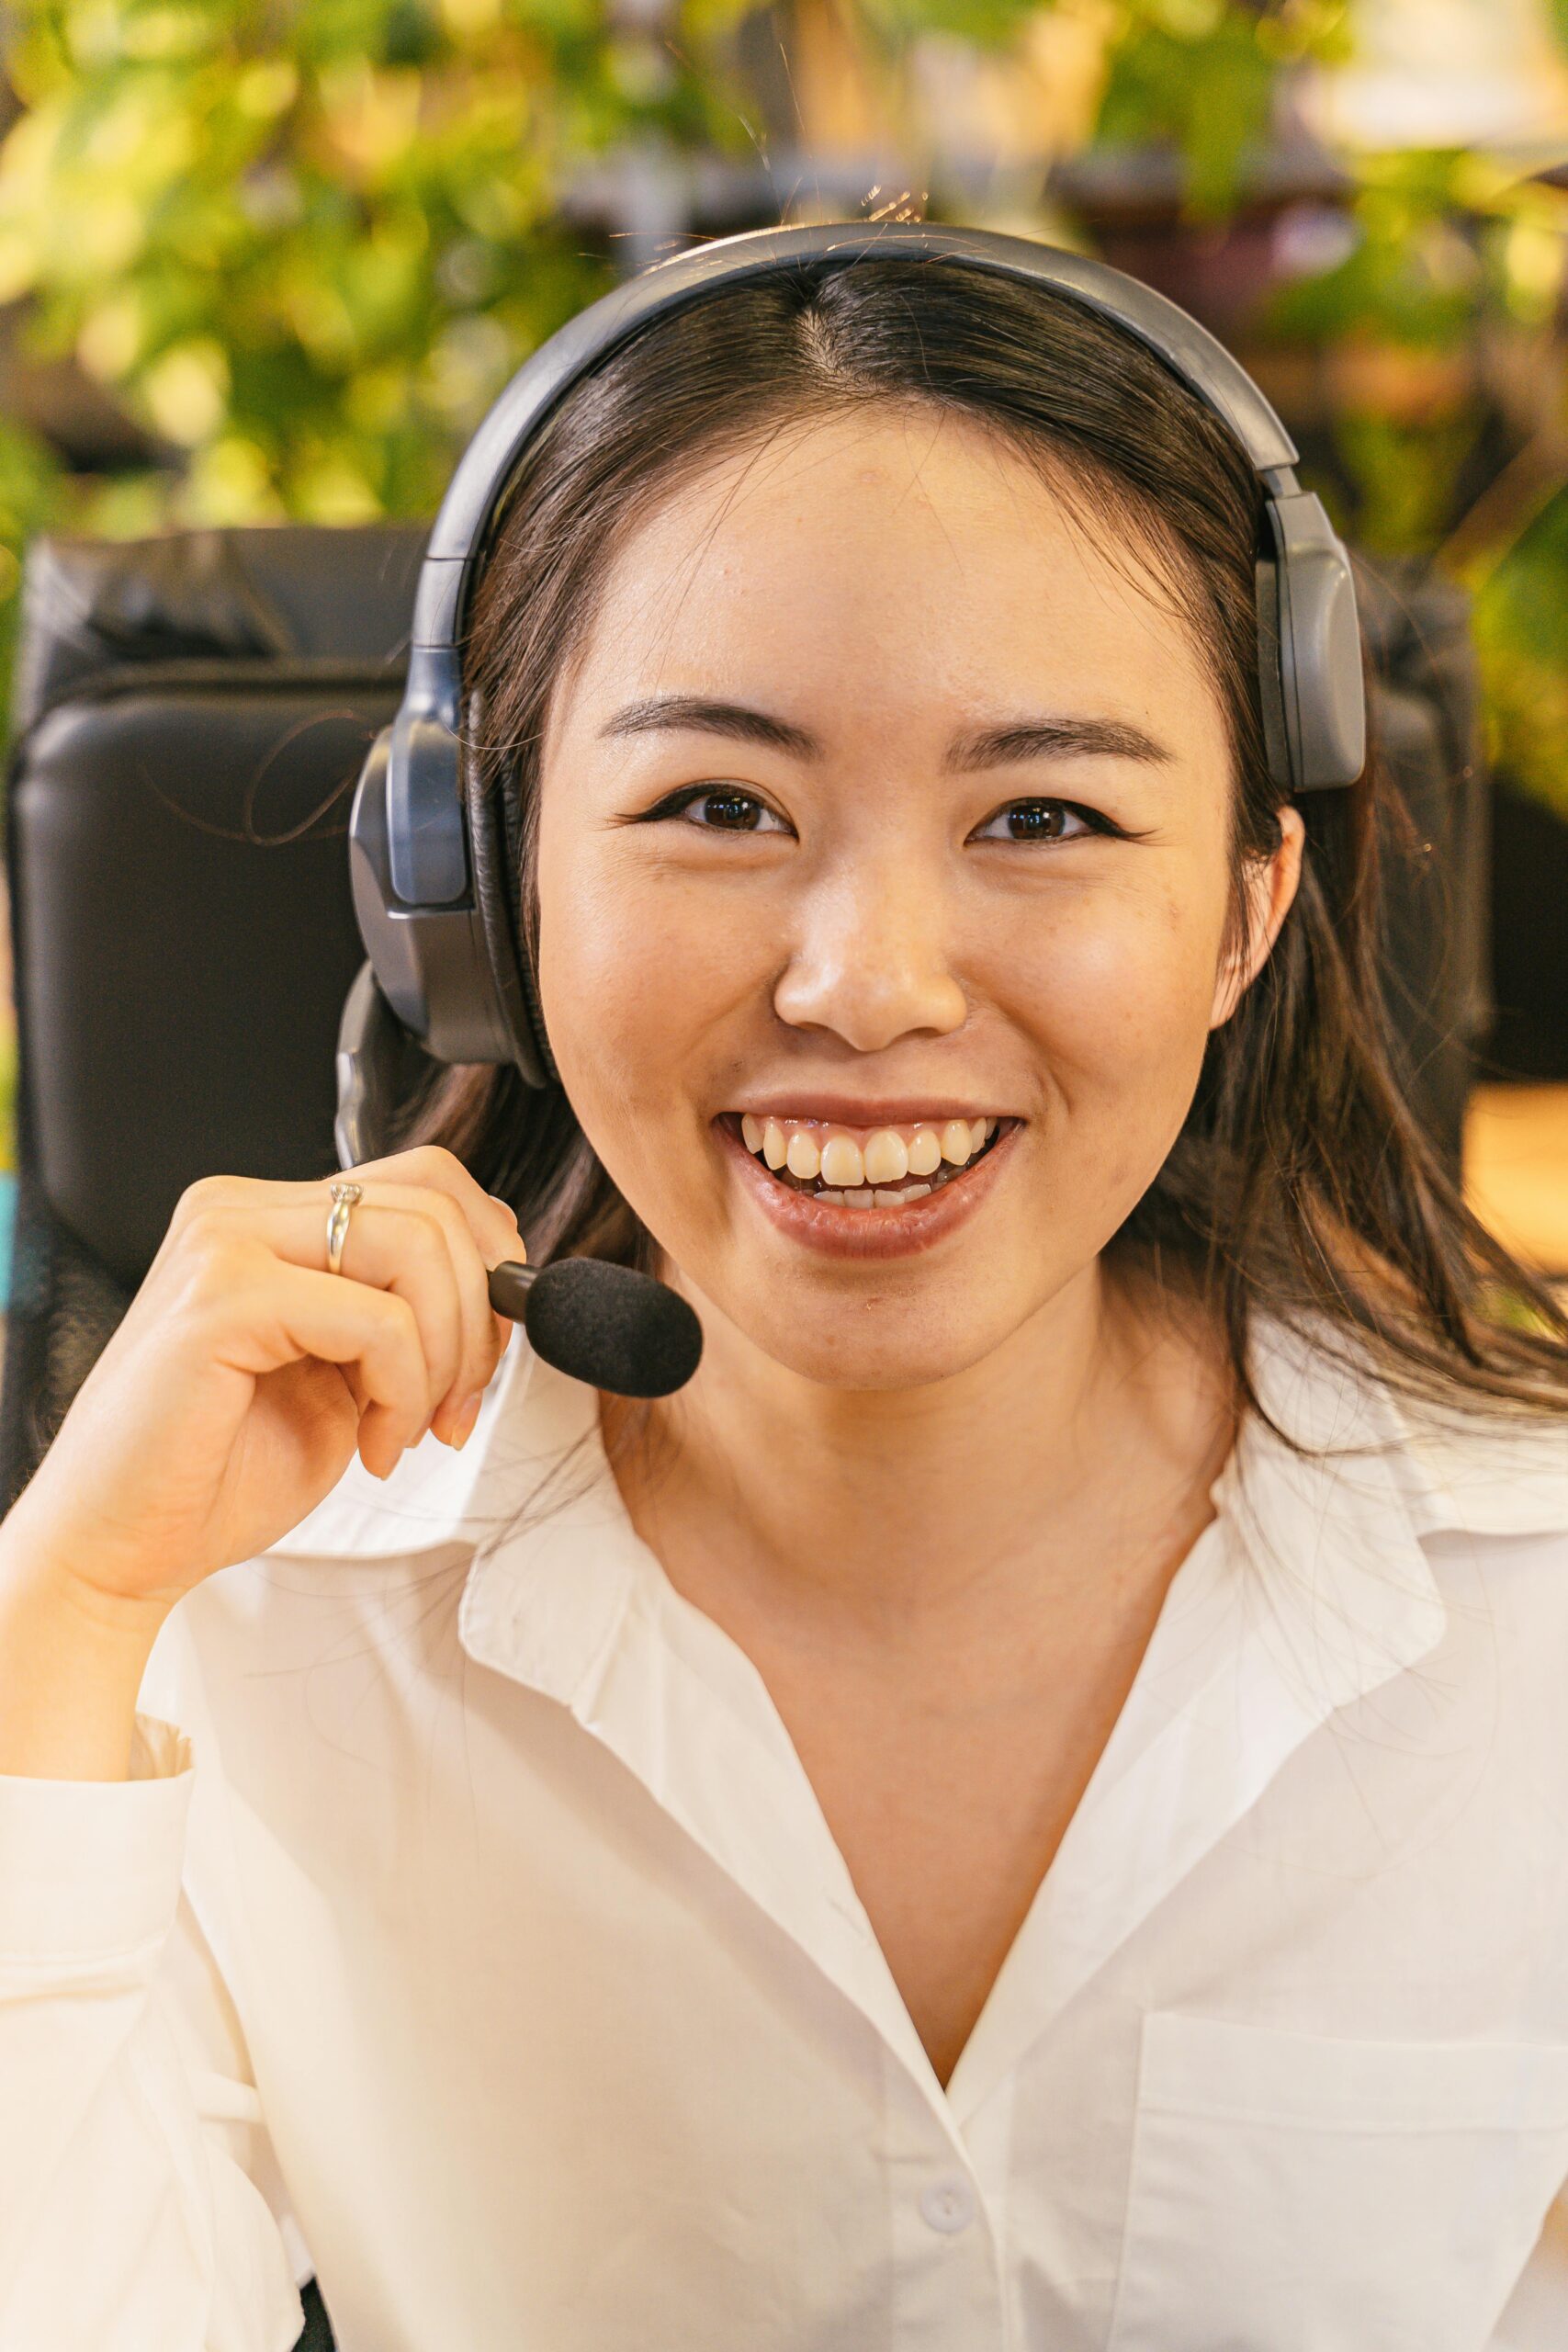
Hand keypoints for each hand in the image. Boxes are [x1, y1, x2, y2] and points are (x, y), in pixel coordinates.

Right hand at [0, 1145, 520, 1621]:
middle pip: (433, 1203)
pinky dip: (403, 1393)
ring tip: (408, 1429)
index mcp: (268, 1216)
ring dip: (445, 1358)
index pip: (425, 1180)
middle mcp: (239, 1210)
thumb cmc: (220, 1471)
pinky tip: (372, 1447)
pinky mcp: (221, 1298)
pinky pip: (379, 1321)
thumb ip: (400, 1310)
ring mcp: (224, 1242)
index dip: (487, 1259)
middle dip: (479, 1318)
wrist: (120, 1549)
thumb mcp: (342, 1370)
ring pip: (418, 1247)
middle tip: (457, 1408)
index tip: (487, 1351)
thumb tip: (504, 1284)